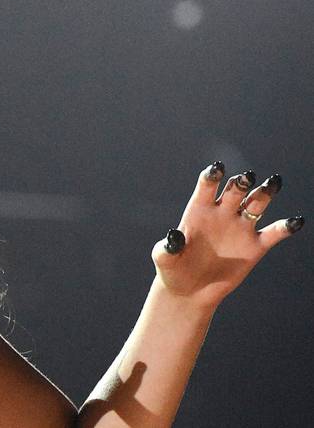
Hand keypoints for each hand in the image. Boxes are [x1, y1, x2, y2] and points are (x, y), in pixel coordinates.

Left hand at [151, 162, 304, 309]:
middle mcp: (222, 213)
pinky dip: (285, 227)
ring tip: (273, 183)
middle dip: (241, 182)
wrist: (189, 291)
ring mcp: (240, 228)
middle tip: (246, 177)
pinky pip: (274, 233)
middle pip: (235, 191)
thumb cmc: (173, 270)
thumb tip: (173, 236)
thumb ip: (167, 247)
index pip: (207, 186)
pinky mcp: (254, 247)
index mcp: (198, 210)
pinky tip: (295, 221)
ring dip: (265, 193)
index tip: (217, 168)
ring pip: (256, 204)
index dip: (212, 175)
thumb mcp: (164, 259)